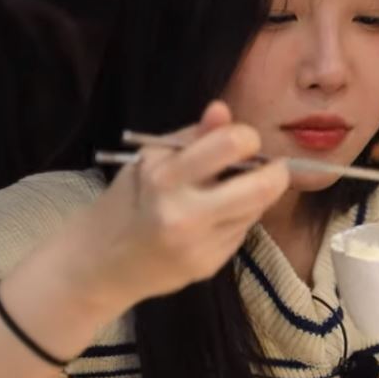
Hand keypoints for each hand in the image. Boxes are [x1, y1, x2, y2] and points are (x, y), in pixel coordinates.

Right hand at [57, 100, 289, 313]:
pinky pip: (241, 232)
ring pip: (256, 211)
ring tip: (235, 190)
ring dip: (256, 196)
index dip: (247, 137)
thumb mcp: (151, 160)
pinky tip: (215, 218)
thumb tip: (223, 110)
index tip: (246, 140)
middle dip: (276, 172)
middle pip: (261, 188)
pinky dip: (238, 219)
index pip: (229, 146)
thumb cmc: (127, 201)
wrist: (101, 263)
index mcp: (165, 178)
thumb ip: (192, 136)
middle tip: (274, 167)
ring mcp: (199, 246)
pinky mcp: (209, 266)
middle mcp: (185, 215)